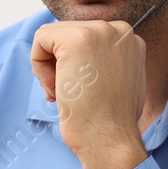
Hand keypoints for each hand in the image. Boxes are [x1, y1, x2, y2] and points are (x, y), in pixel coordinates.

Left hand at [30, 20, 148, 168]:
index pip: (85, 38)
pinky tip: (54, 88)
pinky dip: (38, 65)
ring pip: (52, 36)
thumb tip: (84, 56)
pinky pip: (40, 39)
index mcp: (129, 39)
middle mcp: (118, 29)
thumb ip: (106, 60)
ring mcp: (99, 31)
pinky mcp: (76, 38)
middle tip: (70, 95)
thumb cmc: (111, 121)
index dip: (75, 65)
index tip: (82, 91)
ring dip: (49, 67)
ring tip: (63, 93)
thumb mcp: (120, 81)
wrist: (110, 139)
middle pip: (67, 34)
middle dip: (60, 65)